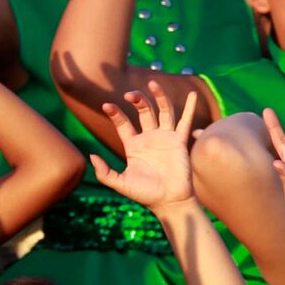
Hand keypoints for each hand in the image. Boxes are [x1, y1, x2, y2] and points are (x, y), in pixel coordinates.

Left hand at [89, 86, 200, 208]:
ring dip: (159, 96)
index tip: (106, 106)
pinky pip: (185, 122)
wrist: (168, 202)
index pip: (123, 123)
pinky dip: (190, 108)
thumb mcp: (120, 184)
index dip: (115, 114)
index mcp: (133, 145)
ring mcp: (165, 138)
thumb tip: (91, 156)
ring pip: (163, 111)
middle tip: (130, 94)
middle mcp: (149, 138)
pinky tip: (193, 94)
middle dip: (137, 100)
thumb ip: (105, 172)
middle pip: (143, 111)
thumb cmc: (145, 194)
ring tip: (153, 83)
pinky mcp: (180, 141)